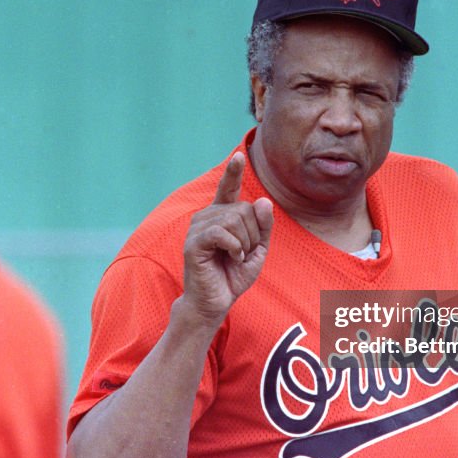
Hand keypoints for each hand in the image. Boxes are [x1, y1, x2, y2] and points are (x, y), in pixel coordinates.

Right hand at [181, 152, 273, 329]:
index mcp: (222, 215)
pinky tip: (231, 259)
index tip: (238, 155)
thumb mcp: (258, 250)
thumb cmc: (233, 276)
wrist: (215, 302)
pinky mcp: (194, 242)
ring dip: (244, 243)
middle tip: (243, 254)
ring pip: (234, 219)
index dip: (233, 172)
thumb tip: (262, 201)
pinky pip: (223, 233)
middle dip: (253, 234)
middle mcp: (207, 216)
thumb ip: (263, 226)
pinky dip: (235, 247)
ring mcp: (198, 228)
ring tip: (235, 258)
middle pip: (243, 209)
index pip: (229, 189)